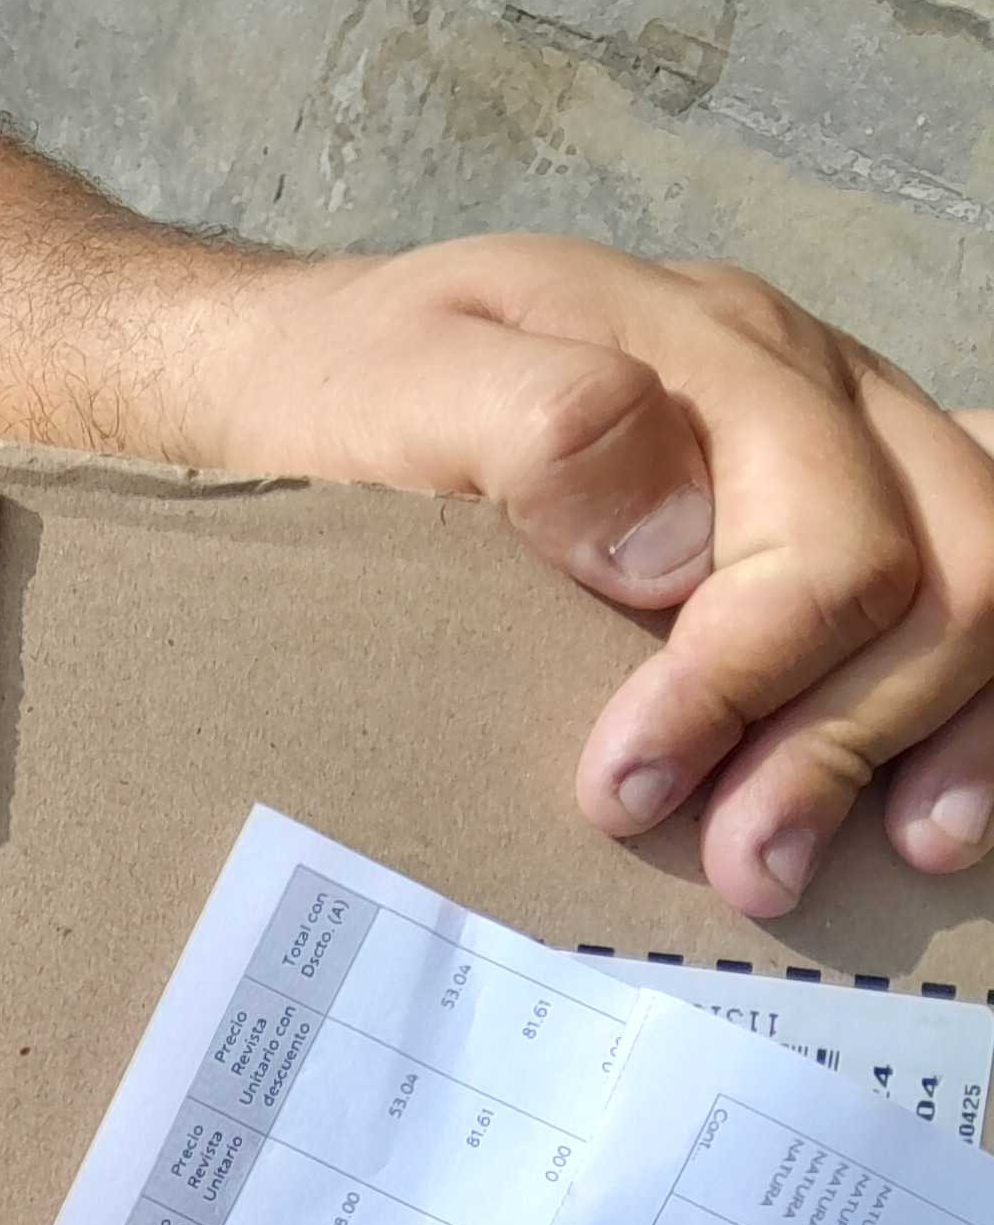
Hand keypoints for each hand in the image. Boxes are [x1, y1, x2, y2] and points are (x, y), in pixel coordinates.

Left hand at [180, 237, 993, 921]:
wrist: (299, 376)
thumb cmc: (342, 396)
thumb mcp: (395, 383)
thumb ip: (536, 424)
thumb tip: (669, 543)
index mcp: (713, 356)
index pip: (818, 537)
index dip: (741, 683)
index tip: (626, 791)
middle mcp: (812, 391)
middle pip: (941, 567)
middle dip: (846, 736)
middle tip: (742, 868)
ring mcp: (849, 445)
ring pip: (986, 580)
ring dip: (935, 736)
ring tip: (837, 857)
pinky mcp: (843, 511)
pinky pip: (962, 583)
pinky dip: (966, 704)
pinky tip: (925, 805)